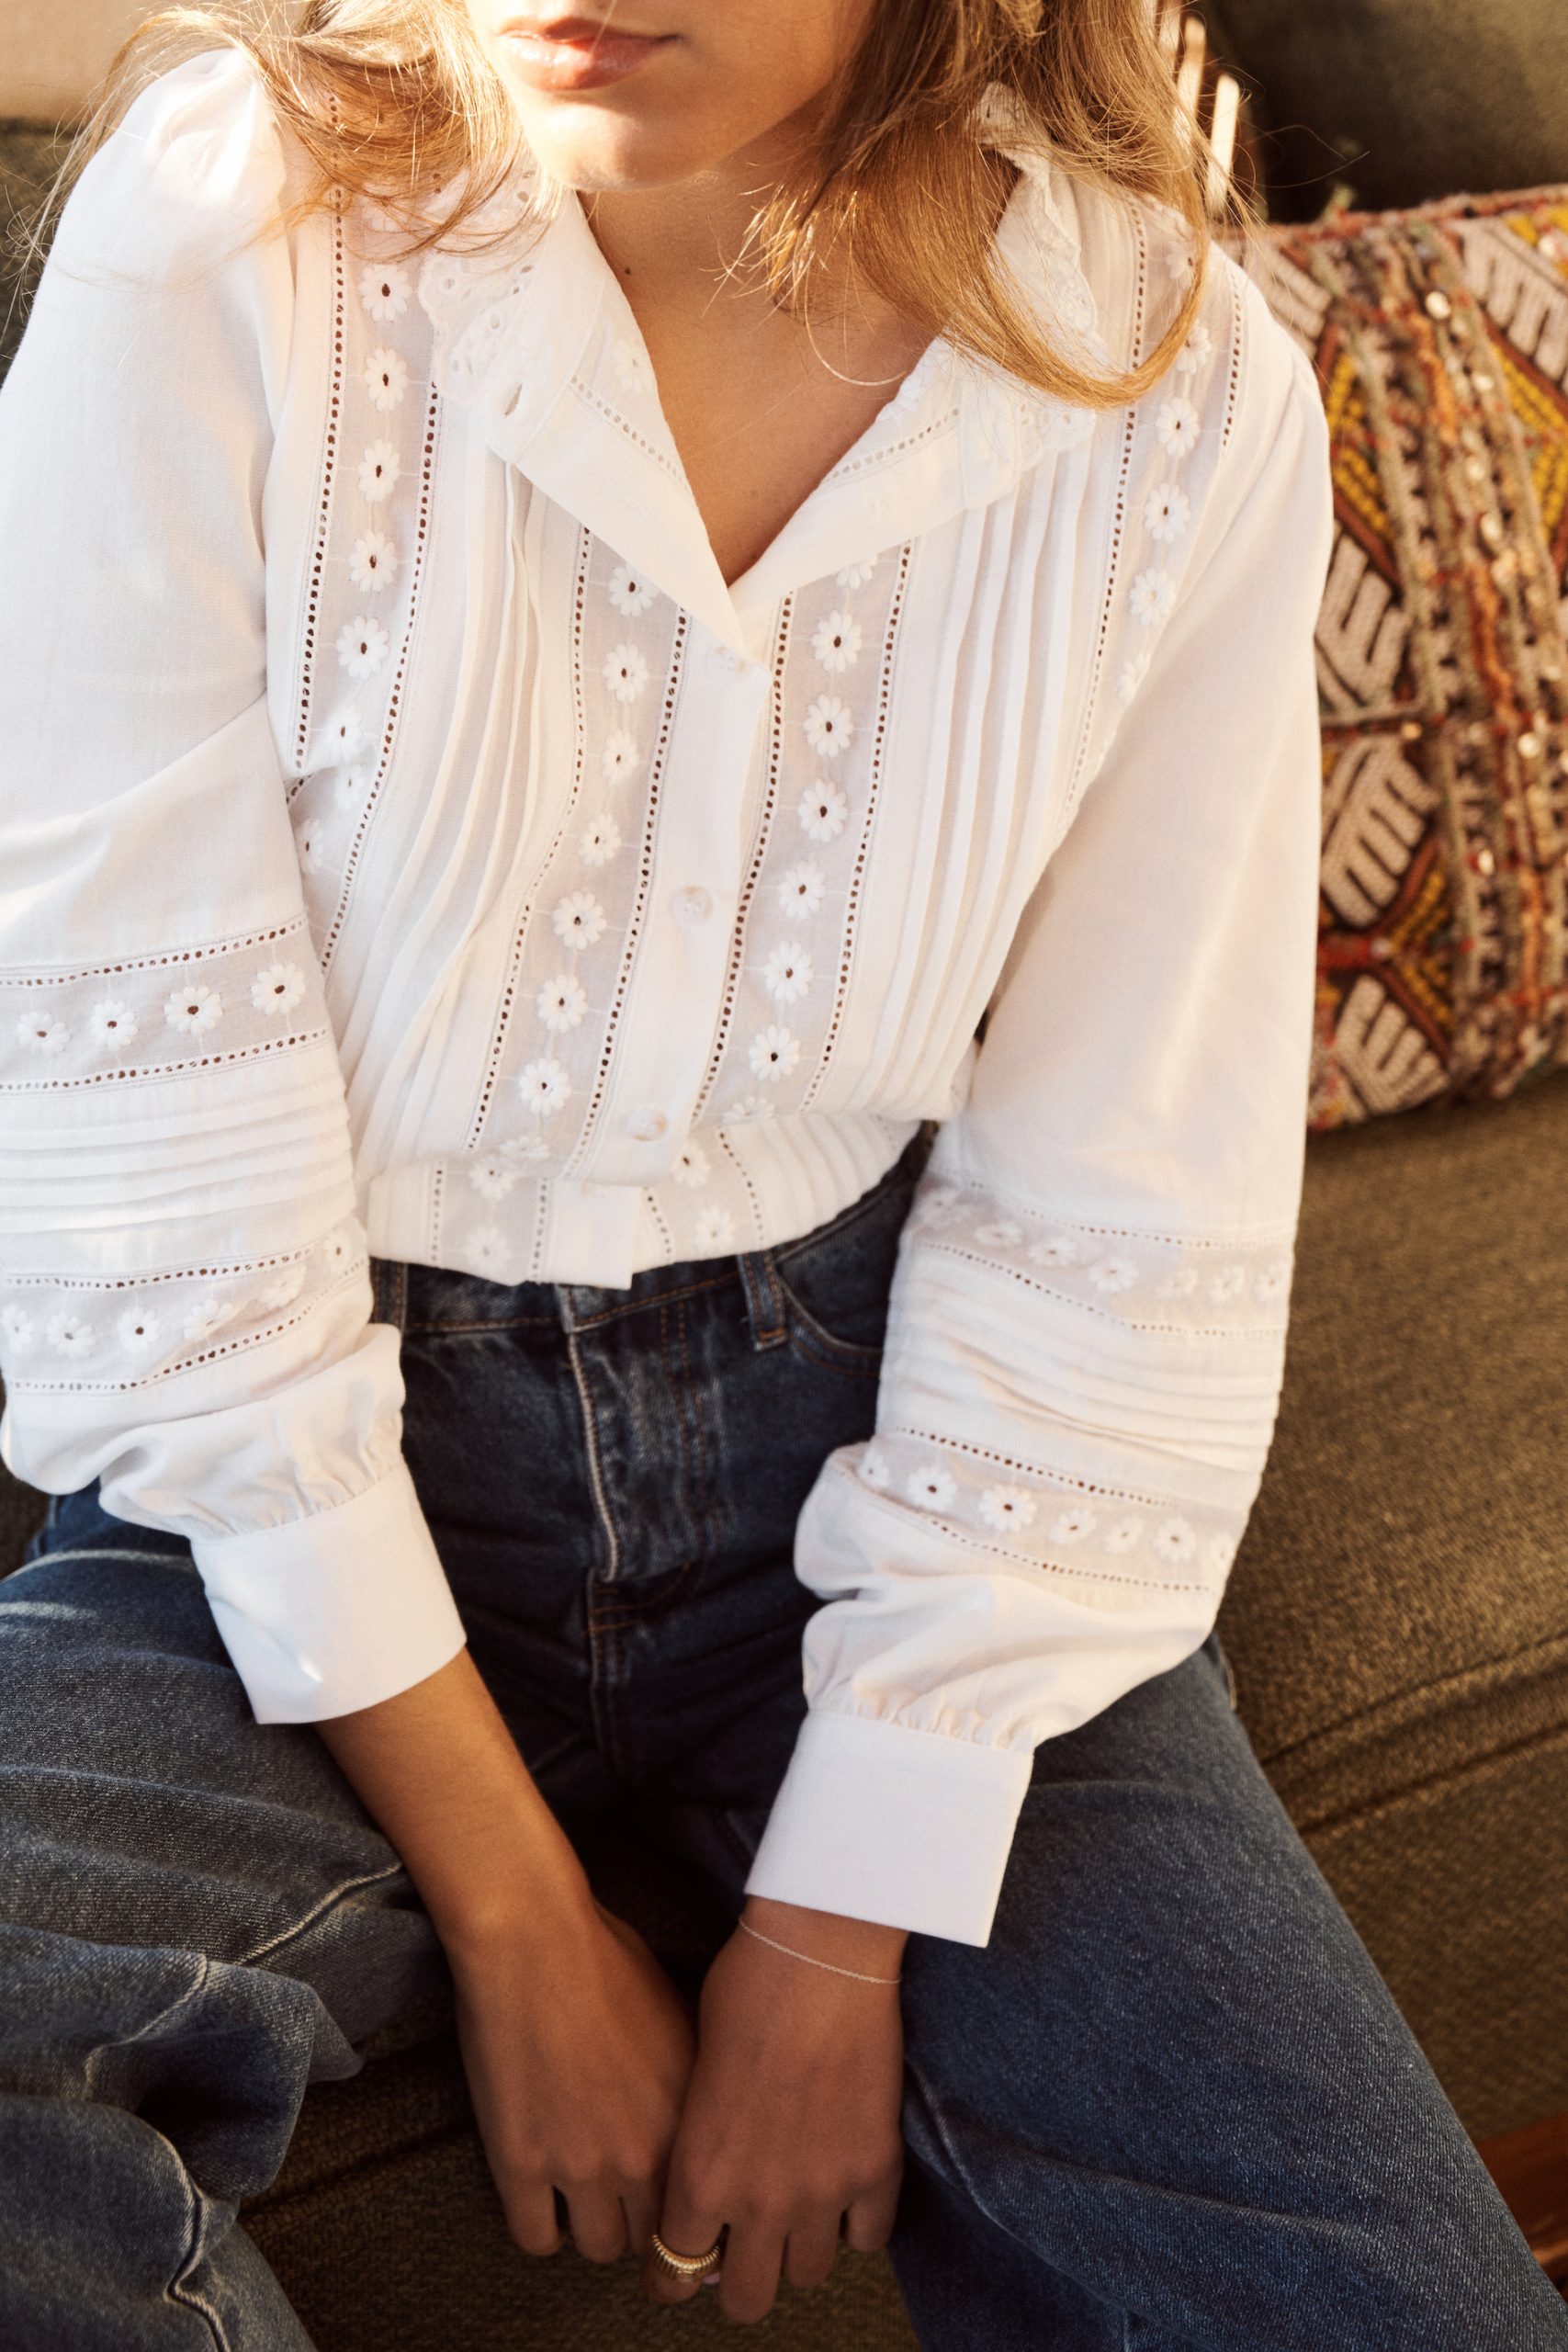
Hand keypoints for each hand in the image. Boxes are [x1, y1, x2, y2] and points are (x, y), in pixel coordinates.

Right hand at [450, 1892, 696, 2263]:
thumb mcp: (680, 2019)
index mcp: (689, 2118)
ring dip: (591, 2225)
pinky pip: (536, 2238)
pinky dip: (542, 2227)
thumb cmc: (608, 1959)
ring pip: (597, 2247)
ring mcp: (582, 2164)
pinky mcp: (522, 2164)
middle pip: (652, 2238)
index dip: (684, 2209)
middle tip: (623, 2196)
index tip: (670, 2203)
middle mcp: (644, 2152)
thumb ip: (691, 2084)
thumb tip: (703, 2119)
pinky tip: (542, 2196)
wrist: (534, 1940)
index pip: (702, 2207)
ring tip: (581, 2194)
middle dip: (639, 2219)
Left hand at [644, 1897, 906, 2323]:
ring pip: (810, 2276)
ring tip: (796, 2213)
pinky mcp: (875, 2168)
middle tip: (741, 2251)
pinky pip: (868, 2238)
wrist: (818, 1951)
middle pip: (747, 2300)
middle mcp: (758, 2200)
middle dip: (738, 2280)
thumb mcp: (691, 2067)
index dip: (675, 2272)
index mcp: (699, 2175)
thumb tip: (701, 2172)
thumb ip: (695, 2137)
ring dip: (798, 2250)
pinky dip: (854, 2223)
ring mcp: (822, 2191)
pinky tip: (843, 2190)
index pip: (675, 2272)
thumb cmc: (743, 1989)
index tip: (682, 2262)